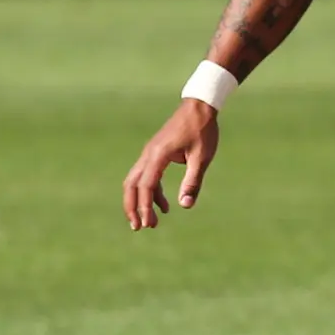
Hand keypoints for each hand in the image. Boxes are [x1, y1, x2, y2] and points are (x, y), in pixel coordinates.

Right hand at [123, 99, 220, 230]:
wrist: (199, 106)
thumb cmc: (202, 130)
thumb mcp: (202, 158)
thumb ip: (193, 182)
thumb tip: (185, 205)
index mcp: (158, 155)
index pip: (146, 186)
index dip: (145, 206)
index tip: (150, 223)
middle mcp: (149, 154)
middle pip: (131, 185)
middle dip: (132, 207)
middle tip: (139, 227)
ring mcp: (150, 153)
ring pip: (136, 181)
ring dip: (140, 201)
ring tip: (151, 222)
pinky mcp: (155, 153)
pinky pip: (147, 176)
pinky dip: (151, 192)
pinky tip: (164, 205)